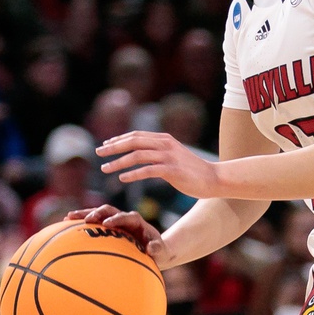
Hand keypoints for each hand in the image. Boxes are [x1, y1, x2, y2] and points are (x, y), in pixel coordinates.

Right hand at [67, 204, 170, 267]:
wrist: (154, 249)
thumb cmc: (158, 252)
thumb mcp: (161, 252)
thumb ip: (158, 249)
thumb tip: (151, 248)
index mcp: (138, 223)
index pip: (128, 216)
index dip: (118, 218)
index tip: (108, 224)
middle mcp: (125, 218)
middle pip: (110, 210)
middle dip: (98, 213)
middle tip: (87, 219)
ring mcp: (115, 221)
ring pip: (98, 213)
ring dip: (85, 213)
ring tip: (68, 217)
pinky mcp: (107, 226)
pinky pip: (93, 222)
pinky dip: (81, 221)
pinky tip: (65, 224)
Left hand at [99, 131, 218, 197]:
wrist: (215, 179)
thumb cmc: (193, 171)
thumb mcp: (174, 157)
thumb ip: (158, 154)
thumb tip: (141, 158)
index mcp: (164, 139)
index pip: (136, 135)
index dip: (119, 139)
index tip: (105, 145)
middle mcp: (165, 144)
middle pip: (133, 141)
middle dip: (113, 147)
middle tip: (98, 153)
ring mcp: (169, 156)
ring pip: (137, 155)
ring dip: (118, 161)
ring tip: (105, 169)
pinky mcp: (172, 170)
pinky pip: (148, 170)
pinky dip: (133, 174)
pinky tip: (122, 178)